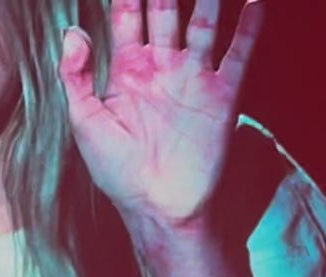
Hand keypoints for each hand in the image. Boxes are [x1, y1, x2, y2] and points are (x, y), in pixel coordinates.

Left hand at [59, 0, 265, 229]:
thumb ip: (76, 75)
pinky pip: (238, 56)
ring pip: (202, 24)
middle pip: (166, 12)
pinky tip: (253, 5)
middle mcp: (162, 68)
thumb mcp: (84, 121)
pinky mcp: (222, 97)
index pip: (127, 17)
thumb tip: (72, 31)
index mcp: (127, 71)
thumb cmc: (116, 171)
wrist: (158, 207)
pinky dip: (248, 29)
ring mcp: (193, 79)